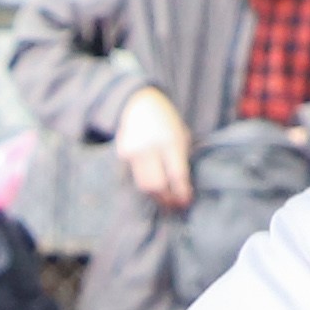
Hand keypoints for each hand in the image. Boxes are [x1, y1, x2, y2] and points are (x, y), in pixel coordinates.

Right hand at [113, 87, 195, 212]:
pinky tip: (154, 190)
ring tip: (166, 202)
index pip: (176, 175)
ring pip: (144, 186)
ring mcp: (133, 152)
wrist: (140, 104)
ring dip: (156, 197)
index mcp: (169, 140)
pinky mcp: (123, 156)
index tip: (187, 201)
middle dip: (167, 199)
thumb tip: (184, 186)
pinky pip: (135, 178)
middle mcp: (149, 147)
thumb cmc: (167, 121)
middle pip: (157, 185)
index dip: (182, 192)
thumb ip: (182, 158)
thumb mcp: (181, 135)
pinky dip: (146, 186)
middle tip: (176, 206)